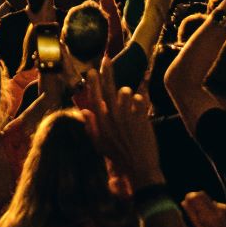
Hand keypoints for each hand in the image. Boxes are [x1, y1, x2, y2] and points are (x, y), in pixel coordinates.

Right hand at [84, 62, 162, 189]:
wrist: (140, 166)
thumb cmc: (118, 156)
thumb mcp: (99, 144)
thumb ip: (91, 126)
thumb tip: (84, 110)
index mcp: (101, 123)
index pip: (94, 97)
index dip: (93, 83)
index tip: (92, 71)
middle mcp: (112, 117)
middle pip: (108, 89)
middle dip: (106, 72)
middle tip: (106, 60)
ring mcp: (127, 116)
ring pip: (126, 92)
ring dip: (127, 94)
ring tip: (129, 101)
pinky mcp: (141, 117)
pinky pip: (140, 99)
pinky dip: (140, 102)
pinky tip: (140, 111)